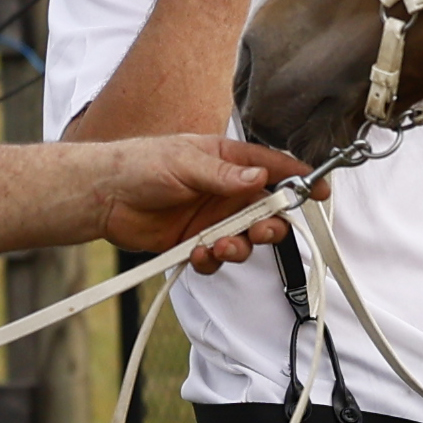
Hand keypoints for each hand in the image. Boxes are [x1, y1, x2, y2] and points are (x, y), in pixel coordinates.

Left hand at [96, 132, 296, 262]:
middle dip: (269, 227)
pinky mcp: (196, 241)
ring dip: (239, 248)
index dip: (298, 178)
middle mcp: (225, 191)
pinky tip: (198, 254)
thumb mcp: (183, 162)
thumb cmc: (138, 165)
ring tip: (220, 247)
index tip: (319, 191)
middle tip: (260, 233)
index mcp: (228, 162)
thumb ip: (223, 174)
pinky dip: (212, 261)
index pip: (272, 167)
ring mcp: (212, 218)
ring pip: (245, 239)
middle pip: (266, 212)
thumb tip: (258, 178)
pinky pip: (217, 257)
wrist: (103, 196)